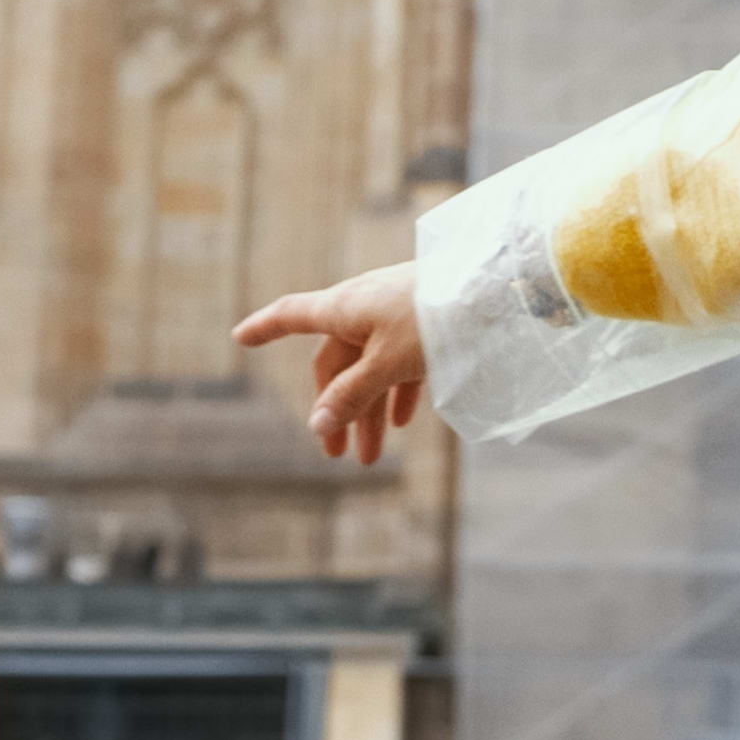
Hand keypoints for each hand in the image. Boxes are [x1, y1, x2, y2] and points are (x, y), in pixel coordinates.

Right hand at [234, 263, 429, 466]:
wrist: (499, 283)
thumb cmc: (435, 316)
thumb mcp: (388, 360)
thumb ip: (352, 393)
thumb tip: (317, 424)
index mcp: (345, 306)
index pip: (293, 315)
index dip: (266, 326)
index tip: (240, 336)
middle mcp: (366, 306)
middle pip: (336, 362)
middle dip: (334, 409)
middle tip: (337, 456)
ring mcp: (398, 312)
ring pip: (371, 367)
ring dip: (369, 410)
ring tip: (371, 456)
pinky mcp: (428, 319)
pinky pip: (402, 360)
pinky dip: (398, 390)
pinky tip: (404, 419)